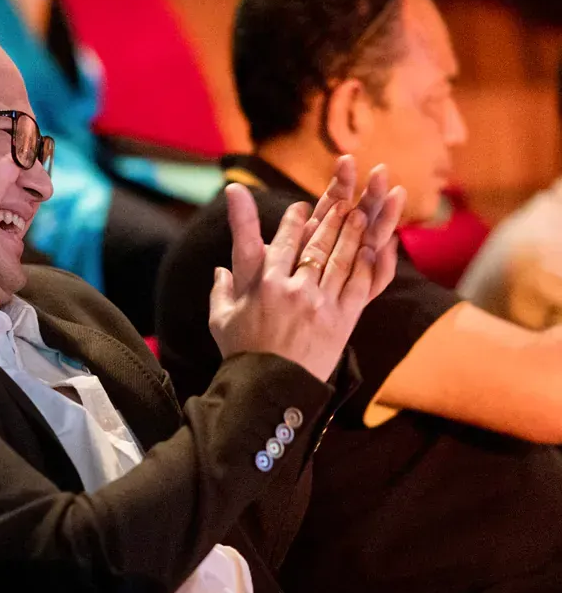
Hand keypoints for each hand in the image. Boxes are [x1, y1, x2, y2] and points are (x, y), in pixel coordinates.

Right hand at [208, 158, 403, 380]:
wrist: (270, 390)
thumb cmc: (242, 355)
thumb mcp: (221, 320)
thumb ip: (221, 291)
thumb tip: (220, 270)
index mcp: (263, 285)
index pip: (281, 242)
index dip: (293, 222)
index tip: (301, 208)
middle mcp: (293, 288)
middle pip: (315, 245)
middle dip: (328, 220)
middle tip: (339, 202)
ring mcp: (319, 303)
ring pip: (340, 259)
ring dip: (351, 234)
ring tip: (360, 215)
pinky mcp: (341, 321)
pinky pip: (358, 285)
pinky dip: (366, 264)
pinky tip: (373, 249)